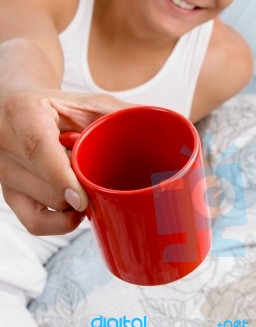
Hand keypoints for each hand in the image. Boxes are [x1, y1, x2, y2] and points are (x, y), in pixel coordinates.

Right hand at [0, 90, 134, 234]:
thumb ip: (120, 113)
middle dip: (82, 189)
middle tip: (101, 175)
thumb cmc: (59, 107)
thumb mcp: (89, 102)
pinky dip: (59, 224)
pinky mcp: (8, 193)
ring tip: (87, 185)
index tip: (82, 201)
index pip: (37, 148)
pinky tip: (74, 210)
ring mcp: (5, 173)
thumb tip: (168, 123)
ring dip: (74, 203)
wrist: (20, 110)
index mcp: (24, 114)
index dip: (60, 177)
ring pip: (47, 207)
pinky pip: (34, 223)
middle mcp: (5, 145)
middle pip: (48, 188)